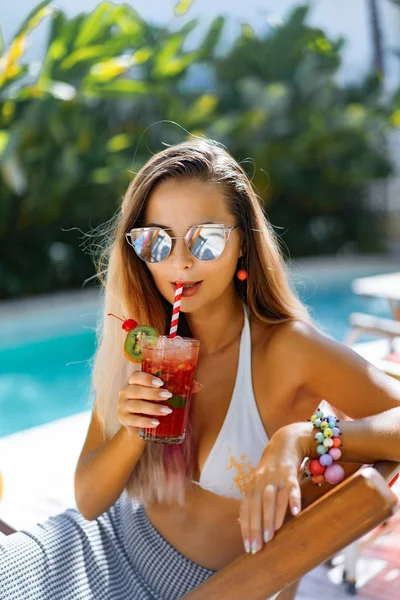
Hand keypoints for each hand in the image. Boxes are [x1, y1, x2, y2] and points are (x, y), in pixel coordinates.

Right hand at [117, 372, 202, 434]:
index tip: (161, 382)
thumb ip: (179, 387)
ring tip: (167, 411)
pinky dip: (145, 421)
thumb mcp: (162, 394)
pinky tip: (156, 423)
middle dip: (153, 393)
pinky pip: (134, 420)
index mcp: (133, 381)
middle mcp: (125, 392)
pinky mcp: (123, 420)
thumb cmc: (152, 402)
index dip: (147, 378)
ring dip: (152, 408)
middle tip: (168, 396)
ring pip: (136, 405)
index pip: (136, 376)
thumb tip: (198, 386)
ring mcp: (122, 406)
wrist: (138, 423)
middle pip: (136, 390)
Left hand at [239, 422, 311, 553]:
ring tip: (270, 536)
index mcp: (252, 486)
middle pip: (255, 506)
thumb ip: (255, 503)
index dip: (246, 529)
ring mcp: (274, 475)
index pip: (245, 510)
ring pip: (270, 498)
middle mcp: (260, 481)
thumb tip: (247, 526)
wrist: (285, 441)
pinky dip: (293, 498)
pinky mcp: (289, 470)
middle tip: (257, 548)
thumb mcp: (261, 484)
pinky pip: (291, 486)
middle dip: (254, 528)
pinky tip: (296, 512)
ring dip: (269, 517)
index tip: (248, 548)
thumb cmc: (272, 469)